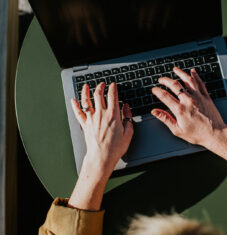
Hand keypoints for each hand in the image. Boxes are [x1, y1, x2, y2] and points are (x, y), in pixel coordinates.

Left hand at [69, 82, 132, 209]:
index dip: (113, 88)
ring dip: (86, 91)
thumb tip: (127, 108)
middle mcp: (101, 114)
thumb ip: (128, 118)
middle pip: (98, 95)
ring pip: (86, 101)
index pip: (112, 96)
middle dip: (100, 87)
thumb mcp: (129, 133)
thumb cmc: (115, 148)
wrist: (101, 157)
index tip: (113, 85)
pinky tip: (73, 101)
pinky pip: (78, 113)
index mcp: (113, 115)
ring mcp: (91, 119)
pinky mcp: (85, 125)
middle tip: (102, 84)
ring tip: (86, 86)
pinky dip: (75, 106)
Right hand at [151, 67, 226, 174]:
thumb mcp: (178, 130)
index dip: (157, 91)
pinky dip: (195, 76)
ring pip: (188, 80)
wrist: (215, 134)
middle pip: (175, 85)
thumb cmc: (198, 134)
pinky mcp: (206, 97)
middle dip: (166, 80)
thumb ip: (165, 119)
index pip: (165, 96)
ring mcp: (198, 97)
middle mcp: (188, 101)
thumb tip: (155, 112)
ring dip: (180, 73)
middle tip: (161, 80)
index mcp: (180, 110)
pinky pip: (200, 83)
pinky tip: (192, 72)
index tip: (154, 89)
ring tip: (175, 70)